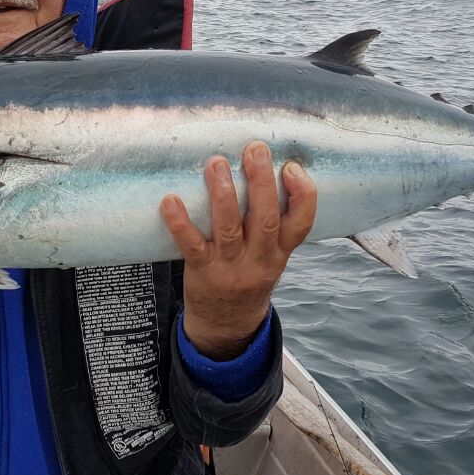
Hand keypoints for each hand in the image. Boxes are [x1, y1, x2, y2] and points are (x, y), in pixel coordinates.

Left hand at [160, 141, 316, 360]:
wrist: (226, 326)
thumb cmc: (248, 276)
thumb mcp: (270, 256)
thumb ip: (272, 223)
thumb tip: (264, 169)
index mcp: (280, 251)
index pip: (303, 223)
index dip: (303, 194)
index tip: (291, 166)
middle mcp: (259, 259)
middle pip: (265, 219)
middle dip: (261, 182)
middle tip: (255, 148)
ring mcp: (230, 267)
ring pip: (229, 229)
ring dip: (224, 194)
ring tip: (216, 163)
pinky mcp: (202, 272)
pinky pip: (191, 246)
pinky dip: (180, 223)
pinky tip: (170, 201)